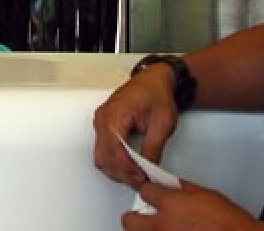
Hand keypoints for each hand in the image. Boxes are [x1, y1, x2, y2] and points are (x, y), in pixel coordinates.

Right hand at [94, 63, 179, 185]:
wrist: (154, 81)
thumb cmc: (156, 94)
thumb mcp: (162, 123)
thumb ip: (154, 147)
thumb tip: (149, 167)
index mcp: (115, 114)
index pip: (115, 150)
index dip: (127, 168)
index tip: (141, 177)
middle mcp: (103, 118)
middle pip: (105, 156)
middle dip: (122, 173)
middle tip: (140, 181)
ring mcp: (101, 122)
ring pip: (101, 156)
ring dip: (117, 169)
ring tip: (136, 176)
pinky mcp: (104, 125)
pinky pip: (103, 149)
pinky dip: (114, 161)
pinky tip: (128, 166)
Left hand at [122, 181, 256, 230]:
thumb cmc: (230, 222)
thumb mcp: (206, 194)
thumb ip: (183, 189)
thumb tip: (172, 186)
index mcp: (171, 204)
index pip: (144, 191)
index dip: (147, 191)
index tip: (150, 193)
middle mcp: (164, 225)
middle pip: (129, 221)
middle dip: (133, 217)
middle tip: (141, 216)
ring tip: (160, 229)